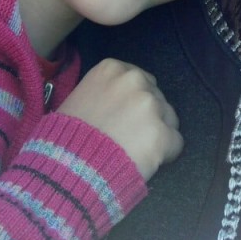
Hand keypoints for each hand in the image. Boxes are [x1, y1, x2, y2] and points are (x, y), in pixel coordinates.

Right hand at [58, 58, 183, 180]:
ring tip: (133, 152)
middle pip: (156, 97)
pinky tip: (144, 163)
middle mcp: (134, 80)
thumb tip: (121, 103)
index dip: (133, 104)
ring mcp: (150, 106)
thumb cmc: (65, 139)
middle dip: (147, 117)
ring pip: (169, 119)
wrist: (65, 171)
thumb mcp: (80, 98)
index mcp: (112, 68)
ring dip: (156, 134)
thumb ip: (105, 92)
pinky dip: (165, 155)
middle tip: (128, 138)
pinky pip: (176, 143)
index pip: (140, 81)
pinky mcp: (162, 134)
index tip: (123, 120)